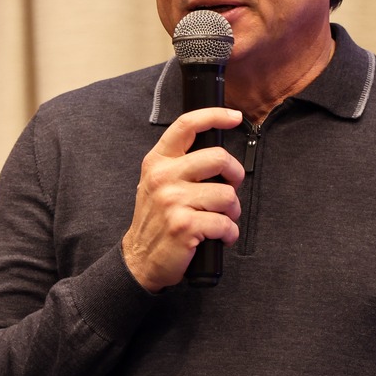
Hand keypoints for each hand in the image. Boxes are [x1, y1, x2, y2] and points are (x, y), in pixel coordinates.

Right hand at [120, 107, 245, 291]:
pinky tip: (219, 238)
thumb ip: (180, 165)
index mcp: (157, 162)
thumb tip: (218, 156)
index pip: (186, 126)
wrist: (139, 260)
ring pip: (227, 195)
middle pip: (218, 158)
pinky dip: (229, 234)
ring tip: (220, 220)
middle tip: (231, 187)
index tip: (234, 117)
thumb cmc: (156, 221)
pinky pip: (225, 224)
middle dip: (235, 175)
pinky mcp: (184, 225)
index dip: (215, 116)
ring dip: (232, 212)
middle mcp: (163, 177)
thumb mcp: (157, 184)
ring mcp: (172, 201)